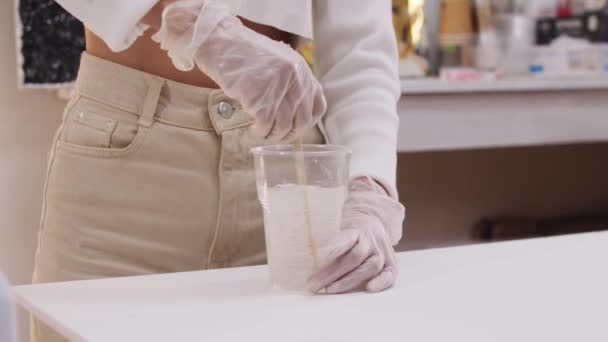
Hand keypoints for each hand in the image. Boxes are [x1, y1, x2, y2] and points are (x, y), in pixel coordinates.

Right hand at [151, 0, 326, 141]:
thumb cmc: (244, 55)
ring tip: (261, 134)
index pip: (318, 105)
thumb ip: (291, 84)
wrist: (220, 42)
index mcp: (302, 69)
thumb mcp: (278, 64)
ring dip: (272, 136)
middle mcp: (295, 77)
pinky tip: (254, 130)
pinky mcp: (260, 96)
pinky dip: (260, 133)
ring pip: (284, 126)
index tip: (295, 128)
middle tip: (275, 136)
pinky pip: (266, 125)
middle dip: (288, 134)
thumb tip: (294, 115)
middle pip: (302, 120)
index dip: (308, 123)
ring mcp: (278, 86)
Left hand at [307, 177, 404, 293]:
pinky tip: (369, 289)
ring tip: (329, 290)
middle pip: (352, 258)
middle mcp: (371, 239)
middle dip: (331, 273)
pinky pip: (389, 273)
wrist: (372, 220)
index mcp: (356, 228)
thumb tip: (305, 261)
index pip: (346, 237)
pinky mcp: (391, 262)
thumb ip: (329, 243)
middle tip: (312, 285)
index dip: (335, 247)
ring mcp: (382, 250)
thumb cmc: (350, 231)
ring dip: (348, 281)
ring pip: (368, 267)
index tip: (321, 256)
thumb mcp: (338, 228)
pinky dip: (381, 282)